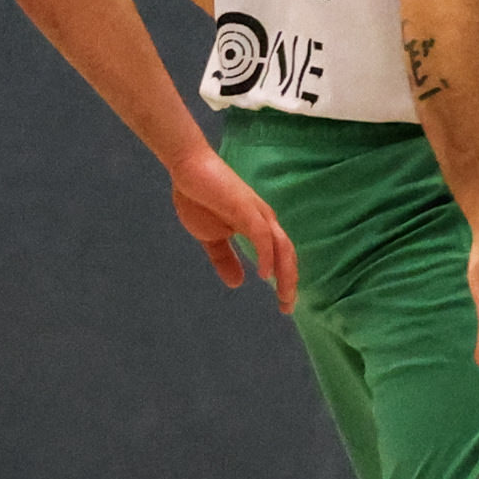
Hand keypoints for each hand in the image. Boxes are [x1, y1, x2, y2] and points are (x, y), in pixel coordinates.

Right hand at [171, 151, 297, 308]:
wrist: (188, 170)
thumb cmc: (201, 198)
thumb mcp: (212, 237)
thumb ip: (225, 259)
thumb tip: (238, 283)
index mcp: (260, 227)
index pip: (280, 256)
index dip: (285, 279)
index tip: (284, 304)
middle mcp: (266, 221)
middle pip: (287, 254)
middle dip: (290, 282)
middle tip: (287, 307)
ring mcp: (257, 213)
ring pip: (281, 246)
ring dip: (285, 272)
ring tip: (284, 296)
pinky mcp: (245, 208)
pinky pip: (262, 234)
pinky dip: (267, 254)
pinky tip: (265, 273)